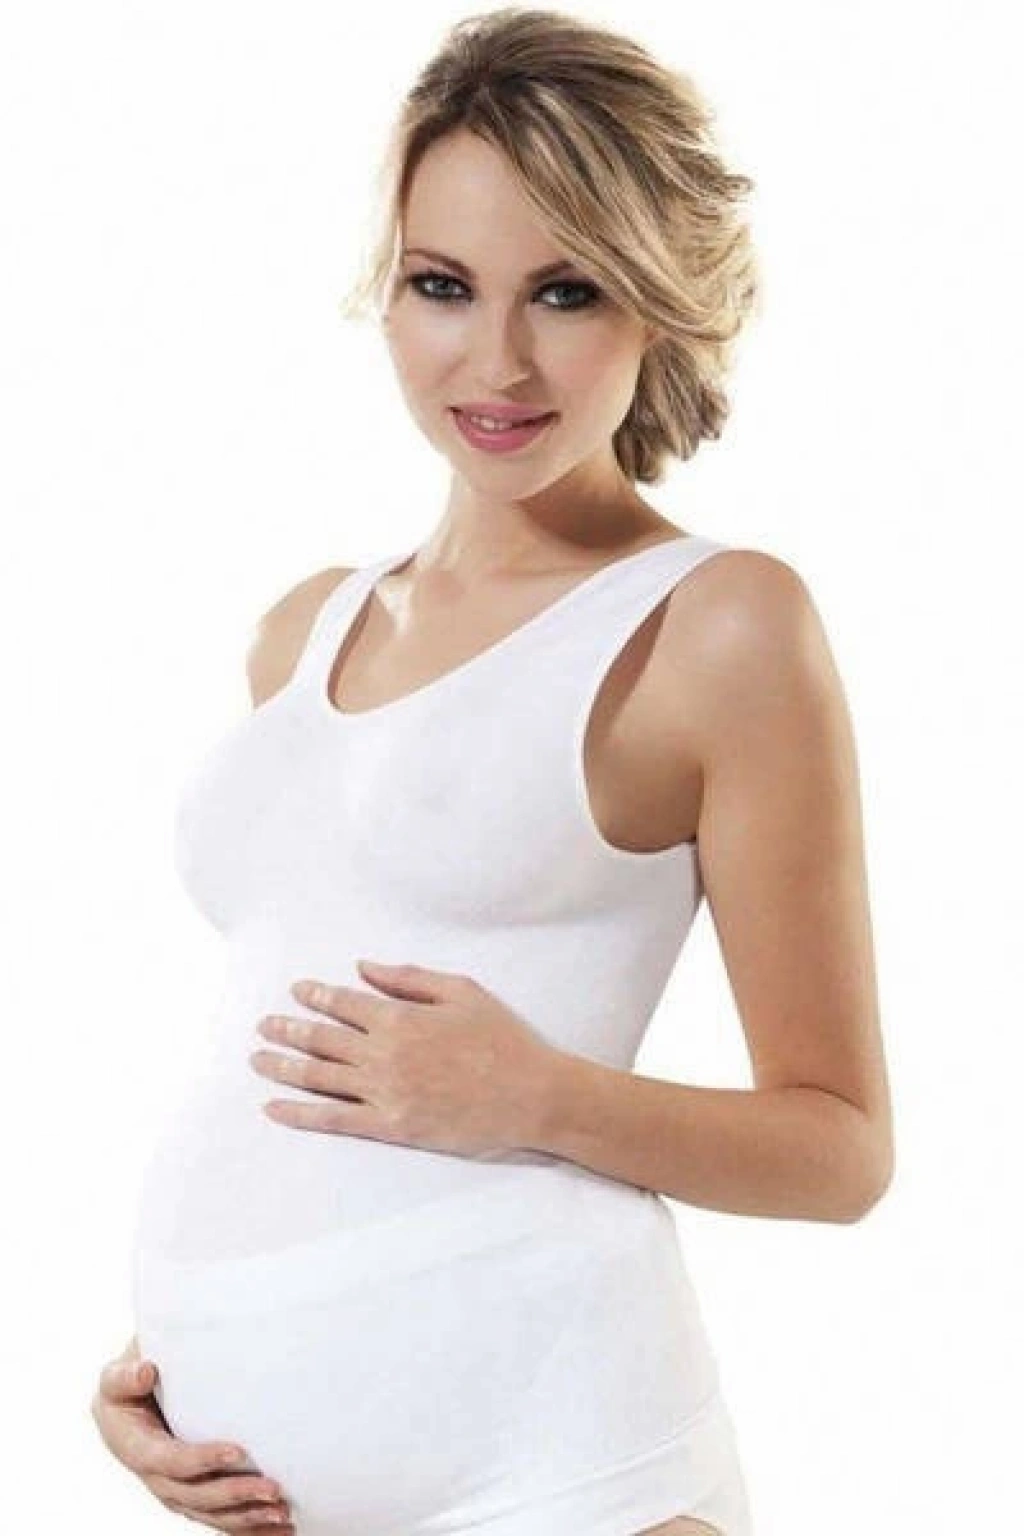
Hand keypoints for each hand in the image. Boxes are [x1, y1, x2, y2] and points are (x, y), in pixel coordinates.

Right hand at [90, 1341, 293, 1531]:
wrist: (126, 1405)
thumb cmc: (126, 1384)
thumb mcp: (116, 1377)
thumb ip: (124, 1376)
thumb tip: (145, 1371)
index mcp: (134, 1447)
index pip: (169, 1460)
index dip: (202, 1460)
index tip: (239, 1453)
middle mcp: (153, 1477)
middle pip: (194, 1495)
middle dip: (234, 1496)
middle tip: (273, 1489)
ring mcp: (172, 1491)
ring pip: (209, 1513)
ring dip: (246, 1518)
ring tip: (281, 1514)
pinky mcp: (189, 1495)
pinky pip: (218, 1517)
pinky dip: (247, 1527)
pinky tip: (279, 1529)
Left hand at [249, 959, 561, 1156]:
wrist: (531, 1095)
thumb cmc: (503, 1039)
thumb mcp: (462, 991)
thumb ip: (409, 978)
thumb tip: (364, 967)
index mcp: (401, 1017)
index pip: (344, 1003)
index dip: (316, 995)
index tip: (296, 991)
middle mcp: (384, 1054)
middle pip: (322, 1039)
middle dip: (288, 1028)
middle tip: (263, 1024)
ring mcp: (384, 1092)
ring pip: (318, 1077)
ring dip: (283, 1065)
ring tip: (258, 1058)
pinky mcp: (390, 1126)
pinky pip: (333, 1119)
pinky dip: (299, 1113)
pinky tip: (274, 1108)